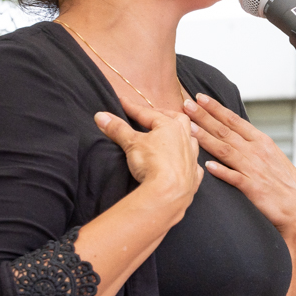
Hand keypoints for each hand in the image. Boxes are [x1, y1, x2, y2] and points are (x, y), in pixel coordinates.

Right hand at [96, 99, 202, 225]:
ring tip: (173, 136)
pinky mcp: (194, 176)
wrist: (169, 193)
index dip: (133, 108)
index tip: (123, 102)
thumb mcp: (131, 143)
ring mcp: (192, 157)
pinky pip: (194, 165)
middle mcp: (185, 139)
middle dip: (166, 115)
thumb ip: (118, 129)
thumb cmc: (152, 163)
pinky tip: (184, 163)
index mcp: (171, 127)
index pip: (148, 113)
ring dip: (182, 136)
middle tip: (154, 115)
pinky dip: (189, 162)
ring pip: (191, 140)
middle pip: (179, 120)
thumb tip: (101, 116)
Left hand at [183, 93, 295, 242]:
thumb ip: (252, 143)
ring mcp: (254, 169)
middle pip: (225, 131)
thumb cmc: (285, 182)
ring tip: (189, 128)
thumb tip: (234, 133)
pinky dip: (222, 171)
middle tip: (186, 105)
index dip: (215, 108)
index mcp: (261, 141)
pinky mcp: (253, 189)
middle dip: (204, 116)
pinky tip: (207, 166)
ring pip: (226, 150)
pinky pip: (235, 178)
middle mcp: (256, 152)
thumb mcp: (271, 155)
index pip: (234, 120)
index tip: (200, 98)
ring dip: (206, 138)